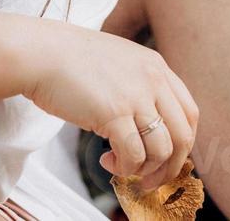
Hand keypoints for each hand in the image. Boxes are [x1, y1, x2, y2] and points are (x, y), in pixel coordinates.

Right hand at [21, 20, 197, 192]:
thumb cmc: (70, 60)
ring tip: (122, 168)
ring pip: (161, 150)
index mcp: (156, 66)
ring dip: (145, 169)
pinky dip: (124, 168)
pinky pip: (134, 155)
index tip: (165, 157)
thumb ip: (139, 84)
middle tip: (150, 178)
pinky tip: (107, 161)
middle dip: (170, 166)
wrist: (39, 52)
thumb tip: (149, 124)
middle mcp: (153, 80)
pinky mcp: (114, 113)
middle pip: (183, 136)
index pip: (190, 113)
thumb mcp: (118, 62)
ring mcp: (135, 96)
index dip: (182, 142)